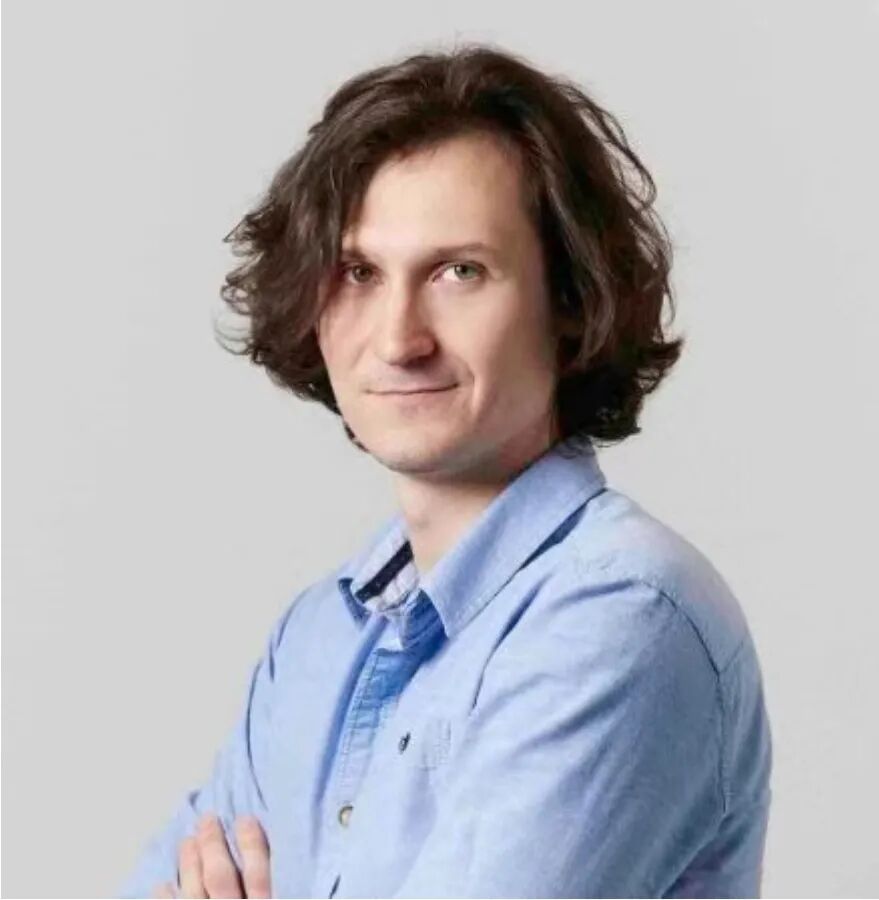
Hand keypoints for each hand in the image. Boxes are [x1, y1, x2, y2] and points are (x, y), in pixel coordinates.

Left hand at [151, 813, 270, 897]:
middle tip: (207, 818)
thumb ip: (282, 887)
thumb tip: (284, 865)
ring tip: (186, 841)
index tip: (245, 818)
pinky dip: (167, 899)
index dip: (251, 843)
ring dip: (188, 866)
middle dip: (212, 845)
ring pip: (195, 894)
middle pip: (220, 876)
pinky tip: (161, 886)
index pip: (258, 873)